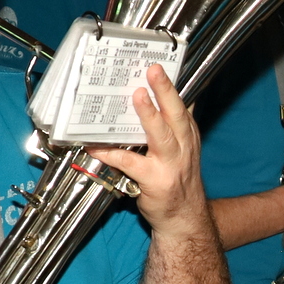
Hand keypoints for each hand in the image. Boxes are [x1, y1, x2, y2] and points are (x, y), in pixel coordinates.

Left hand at [87, 65, 206, 238]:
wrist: (184, 219)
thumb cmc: (177, 181)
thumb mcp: (183, 149)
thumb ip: (172, 127)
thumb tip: (158, 98)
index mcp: (187, 135)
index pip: (181, 105)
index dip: (170, 85)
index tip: (159, 64)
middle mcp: (182, 146)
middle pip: (176, 114)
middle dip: (165, 90)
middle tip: (154, 70)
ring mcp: (170, 164)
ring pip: (160, 135)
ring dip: (148, 115)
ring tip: (137, 96)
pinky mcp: (154, 181)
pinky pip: (130, 163)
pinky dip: (112, 153)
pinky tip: (96, 145)